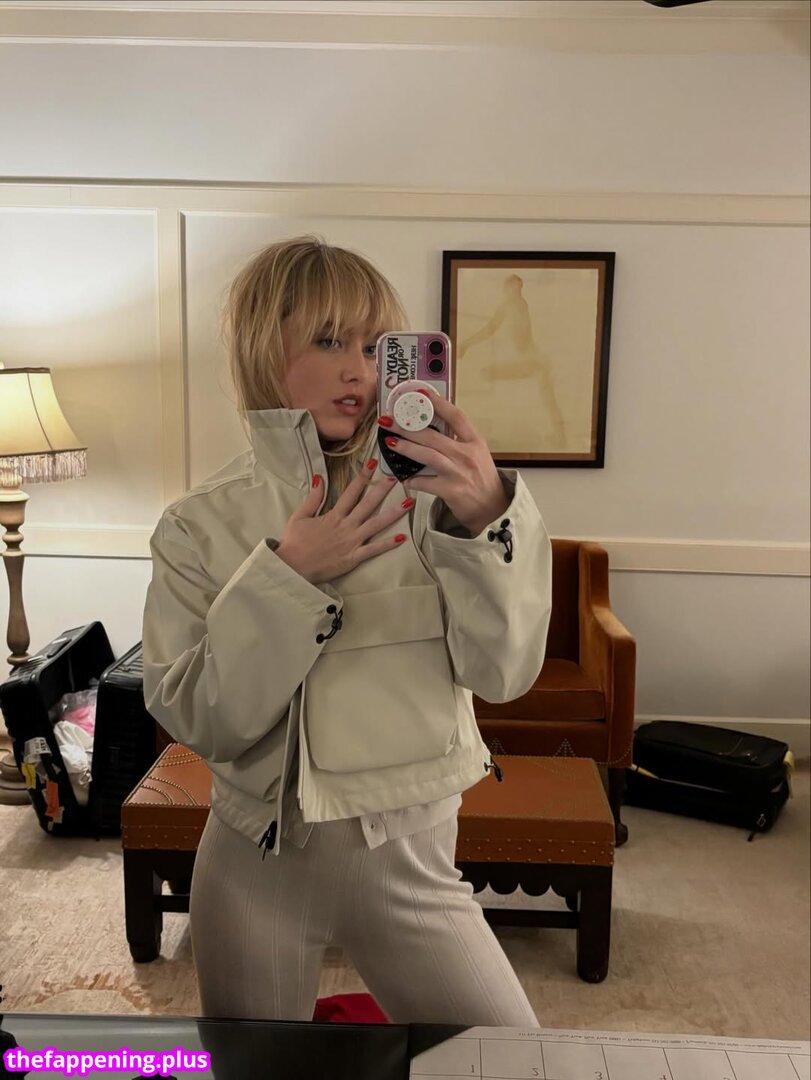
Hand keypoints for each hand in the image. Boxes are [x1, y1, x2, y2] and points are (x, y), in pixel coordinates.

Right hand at [275, 461, 412, 585]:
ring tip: (409, 503)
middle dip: (383, 489)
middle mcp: (345, 526)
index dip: (363, 476)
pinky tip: (402, 538)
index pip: (351, 492)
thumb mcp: (299, 516)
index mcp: (333, 515)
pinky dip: (387, 544)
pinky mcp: (353, 557)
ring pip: (376, 524)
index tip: (373, 463)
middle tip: (396, 477)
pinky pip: (373, 550)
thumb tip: (319, 478)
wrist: (291, 567)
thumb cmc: (294, 543)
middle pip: (368, 504)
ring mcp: (351, 541)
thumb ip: (313, 498)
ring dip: (393, 513)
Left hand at [380, 389, 509, 536]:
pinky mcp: (451, 491)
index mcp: (475, 441)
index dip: (438, 403)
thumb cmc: (482, 479)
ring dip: (406, 448)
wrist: (493, 508)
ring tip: (391, 442)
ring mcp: (458, 473)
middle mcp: (467, 455)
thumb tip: (431, 427)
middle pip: (433, 435)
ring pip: (427, 455)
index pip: (456, 416)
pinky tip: (401, 476)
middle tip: (390, 421)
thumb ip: (458, 440)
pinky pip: (425, 483)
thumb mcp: (477, 454)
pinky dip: (412, 479)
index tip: (421, 393)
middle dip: (408, 427)